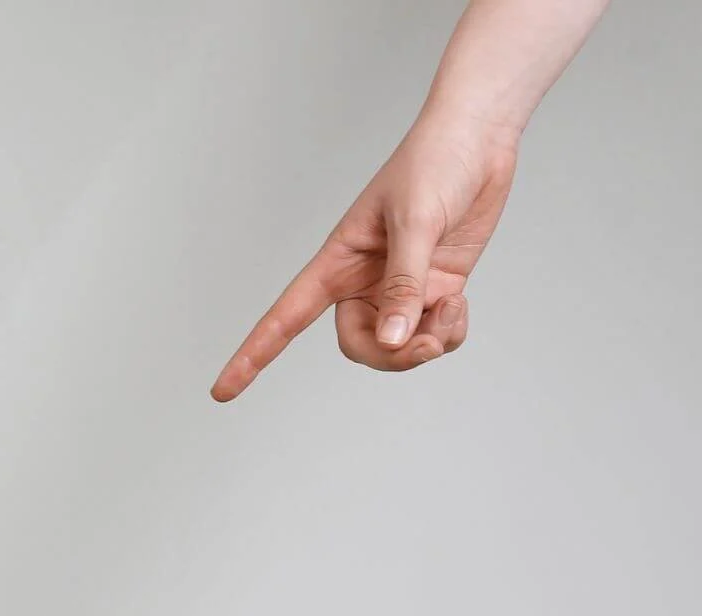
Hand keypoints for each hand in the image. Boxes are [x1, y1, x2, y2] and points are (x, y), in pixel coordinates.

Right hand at [212, 115, 519, 400]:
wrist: (479, 137)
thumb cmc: (434, 163)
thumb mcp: (415, 223)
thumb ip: (404, 284)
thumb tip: (392, 341)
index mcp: (336, 264)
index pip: (283, 319)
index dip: (252, 356)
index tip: (222, 392)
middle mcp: (362, 282)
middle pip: (358, 347)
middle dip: (391, 356)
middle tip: (425, 345)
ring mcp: (400, 289)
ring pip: (398, 348)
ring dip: (428, 344)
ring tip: (452, 311)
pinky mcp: (436, 290)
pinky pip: (434, 336)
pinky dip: (449, 333)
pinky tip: (459, 306)